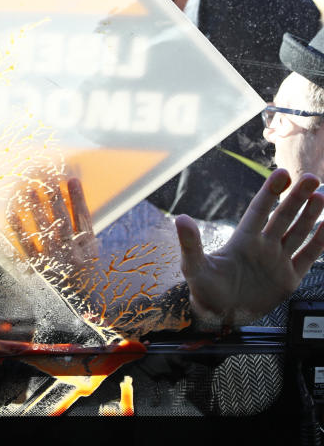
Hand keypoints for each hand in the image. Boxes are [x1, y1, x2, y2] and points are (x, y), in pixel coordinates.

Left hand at [9, 176, 99, 292]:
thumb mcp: (89, 258)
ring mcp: (53, 263)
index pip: (84, 219)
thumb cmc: (80, 279)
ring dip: (36, 208)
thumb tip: (70, 201)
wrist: (72, 311)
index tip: (72, 179)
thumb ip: (83, 234)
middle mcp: (73, 258)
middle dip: (54, 198)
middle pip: (63, 221)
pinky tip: (13, 211)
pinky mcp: (35, 269)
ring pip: (44, 230)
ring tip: (29, 189)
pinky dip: (19, 226)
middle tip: (45, 178)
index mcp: (90, 253)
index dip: (78, 199)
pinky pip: (25, 244)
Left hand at [175, 169, 323, 327]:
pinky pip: (308, 257)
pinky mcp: (288, 278)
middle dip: (297, 197)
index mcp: (243, 239)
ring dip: (310, 215)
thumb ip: (190, 243)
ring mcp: (278, 260)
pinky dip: (320, 242)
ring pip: (298, 232)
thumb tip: (181, 218)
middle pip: (283, 216)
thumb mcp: (194, 266)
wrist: (219, 316)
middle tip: (311, 178)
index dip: (271, 191)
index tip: (283, 173)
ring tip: (322, 196)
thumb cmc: (204, 289)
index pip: (260, 209)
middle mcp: (263, 245)